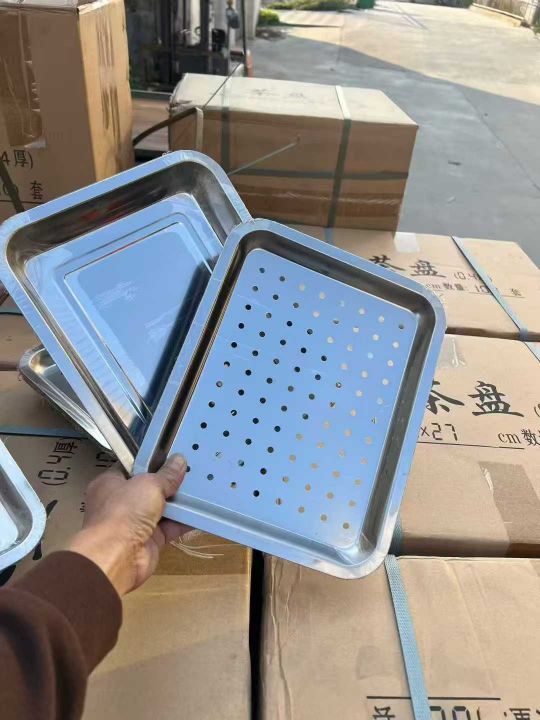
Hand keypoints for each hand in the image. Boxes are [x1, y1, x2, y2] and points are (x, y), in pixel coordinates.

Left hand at [67, 454, 188, 596]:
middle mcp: (120, 503)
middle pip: (147, 489)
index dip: (149, 461)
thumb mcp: (149, 484)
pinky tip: (201, 513)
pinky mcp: (149, 541)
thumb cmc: (125, 510)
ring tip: (202, 489)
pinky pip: (170, 528)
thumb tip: (180, 460)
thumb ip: (167, 474)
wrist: (117, 556)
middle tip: (191, 471)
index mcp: (110, 483)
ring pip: (161, 509)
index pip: (130, 468)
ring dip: (179, 503)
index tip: (170, 456)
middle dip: (168, 483)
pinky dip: (184, 522)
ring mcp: (134, 524)